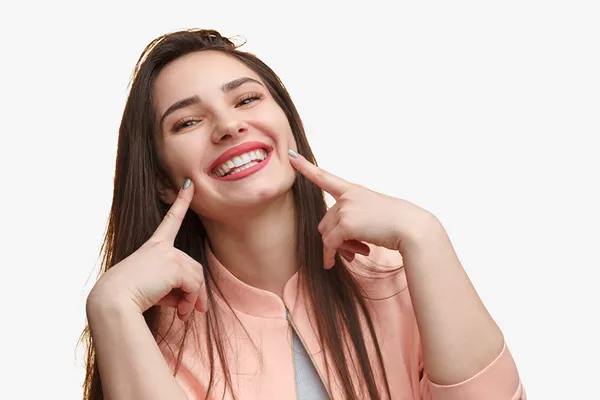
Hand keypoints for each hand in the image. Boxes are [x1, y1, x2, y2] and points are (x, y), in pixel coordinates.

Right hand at [87, 179, 206, 320]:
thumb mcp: (154, 289)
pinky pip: (193, 285)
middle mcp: (162, 247)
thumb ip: (174, 288)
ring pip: (196, 277)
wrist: (113, 302)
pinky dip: (191, 301)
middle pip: (193, 267)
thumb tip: (193, 304)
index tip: (189, 184)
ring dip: (193, 299)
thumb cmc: (129, 297)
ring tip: (184, 315)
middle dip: (195, 291)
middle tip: (189, 312)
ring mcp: (168, 254)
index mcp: (153, 246)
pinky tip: (181, 313)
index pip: (170, 220)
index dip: (182, 201)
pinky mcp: (174, 266)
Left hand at [289, 150, 436, 268]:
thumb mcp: (373, 216)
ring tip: (357, 254)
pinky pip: (330, 244)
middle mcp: (348, 196)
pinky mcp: (346, 223)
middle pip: (325, 222)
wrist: (412, 228)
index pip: (325, 177)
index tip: (292, 156)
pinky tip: (332, 264)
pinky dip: (330, 256)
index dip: (306, 167)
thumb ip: (352, 221)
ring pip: (326, 234)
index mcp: (354, 190)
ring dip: (337, 249)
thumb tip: (332, 243)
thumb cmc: (397, 224)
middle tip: (353, 252)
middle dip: (334, 240)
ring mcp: (346, 208)